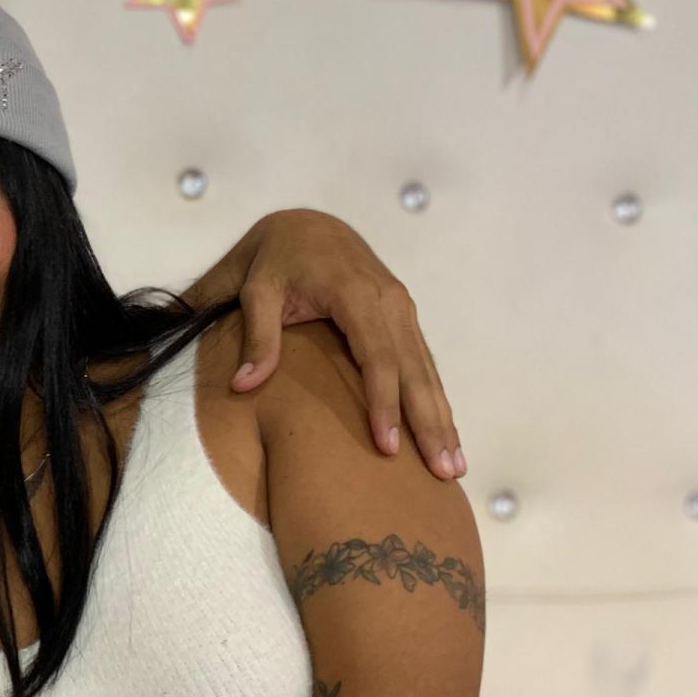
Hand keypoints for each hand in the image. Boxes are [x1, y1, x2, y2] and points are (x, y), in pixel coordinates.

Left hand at [225, 209, 464, 480]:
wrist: (304, 224)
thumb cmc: (274, 260)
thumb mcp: (256, 290)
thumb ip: (256, 337)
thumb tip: (243, 384)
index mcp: (356, 294)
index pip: (377, 358)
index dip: (384, 404)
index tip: (387, 446)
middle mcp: (390, 302)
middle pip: (414, 370)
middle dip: (430, 423)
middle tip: (444, 472)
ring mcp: (402, 309)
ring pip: (427, 370)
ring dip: (442, 418)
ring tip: (454, 466)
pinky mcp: (403, 317)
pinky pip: (423, 363)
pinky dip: (435, 399)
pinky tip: (444, 434)